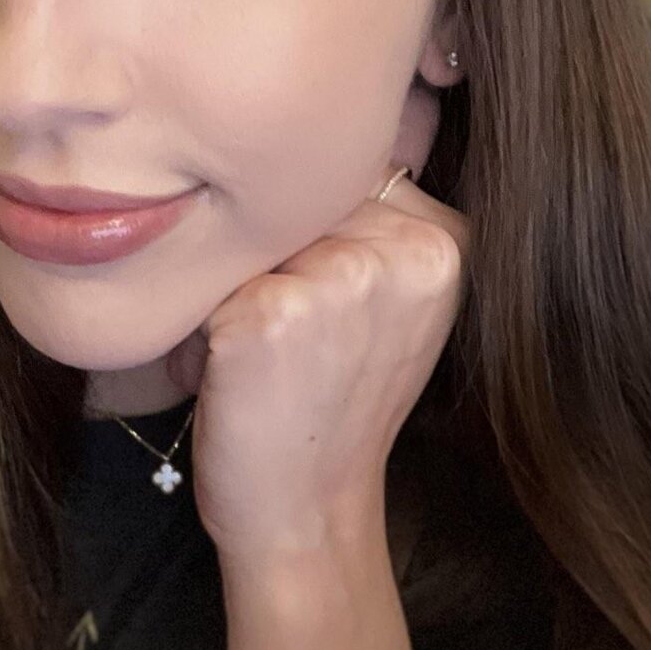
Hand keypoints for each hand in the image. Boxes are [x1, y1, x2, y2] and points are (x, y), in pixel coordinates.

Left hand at [165, 159, 470, 564]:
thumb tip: (302, 136)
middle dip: (273, 259)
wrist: (305, 513)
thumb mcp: (383, 307)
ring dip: (235, 287)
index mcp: (448, 241)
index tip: (324, 318)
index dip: (311, 242)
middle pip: (296, 201)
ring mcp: (344, 278)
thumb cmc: (331, 406)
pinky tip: (234, 372)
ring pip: (251, 236)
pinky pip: (210, 280)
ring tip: (262, 356)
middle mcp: (409, 251)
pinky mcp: (276, 311)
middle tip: (291, 346)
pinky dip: (202, 326)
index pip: (344, 180)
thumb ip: (372, 225)